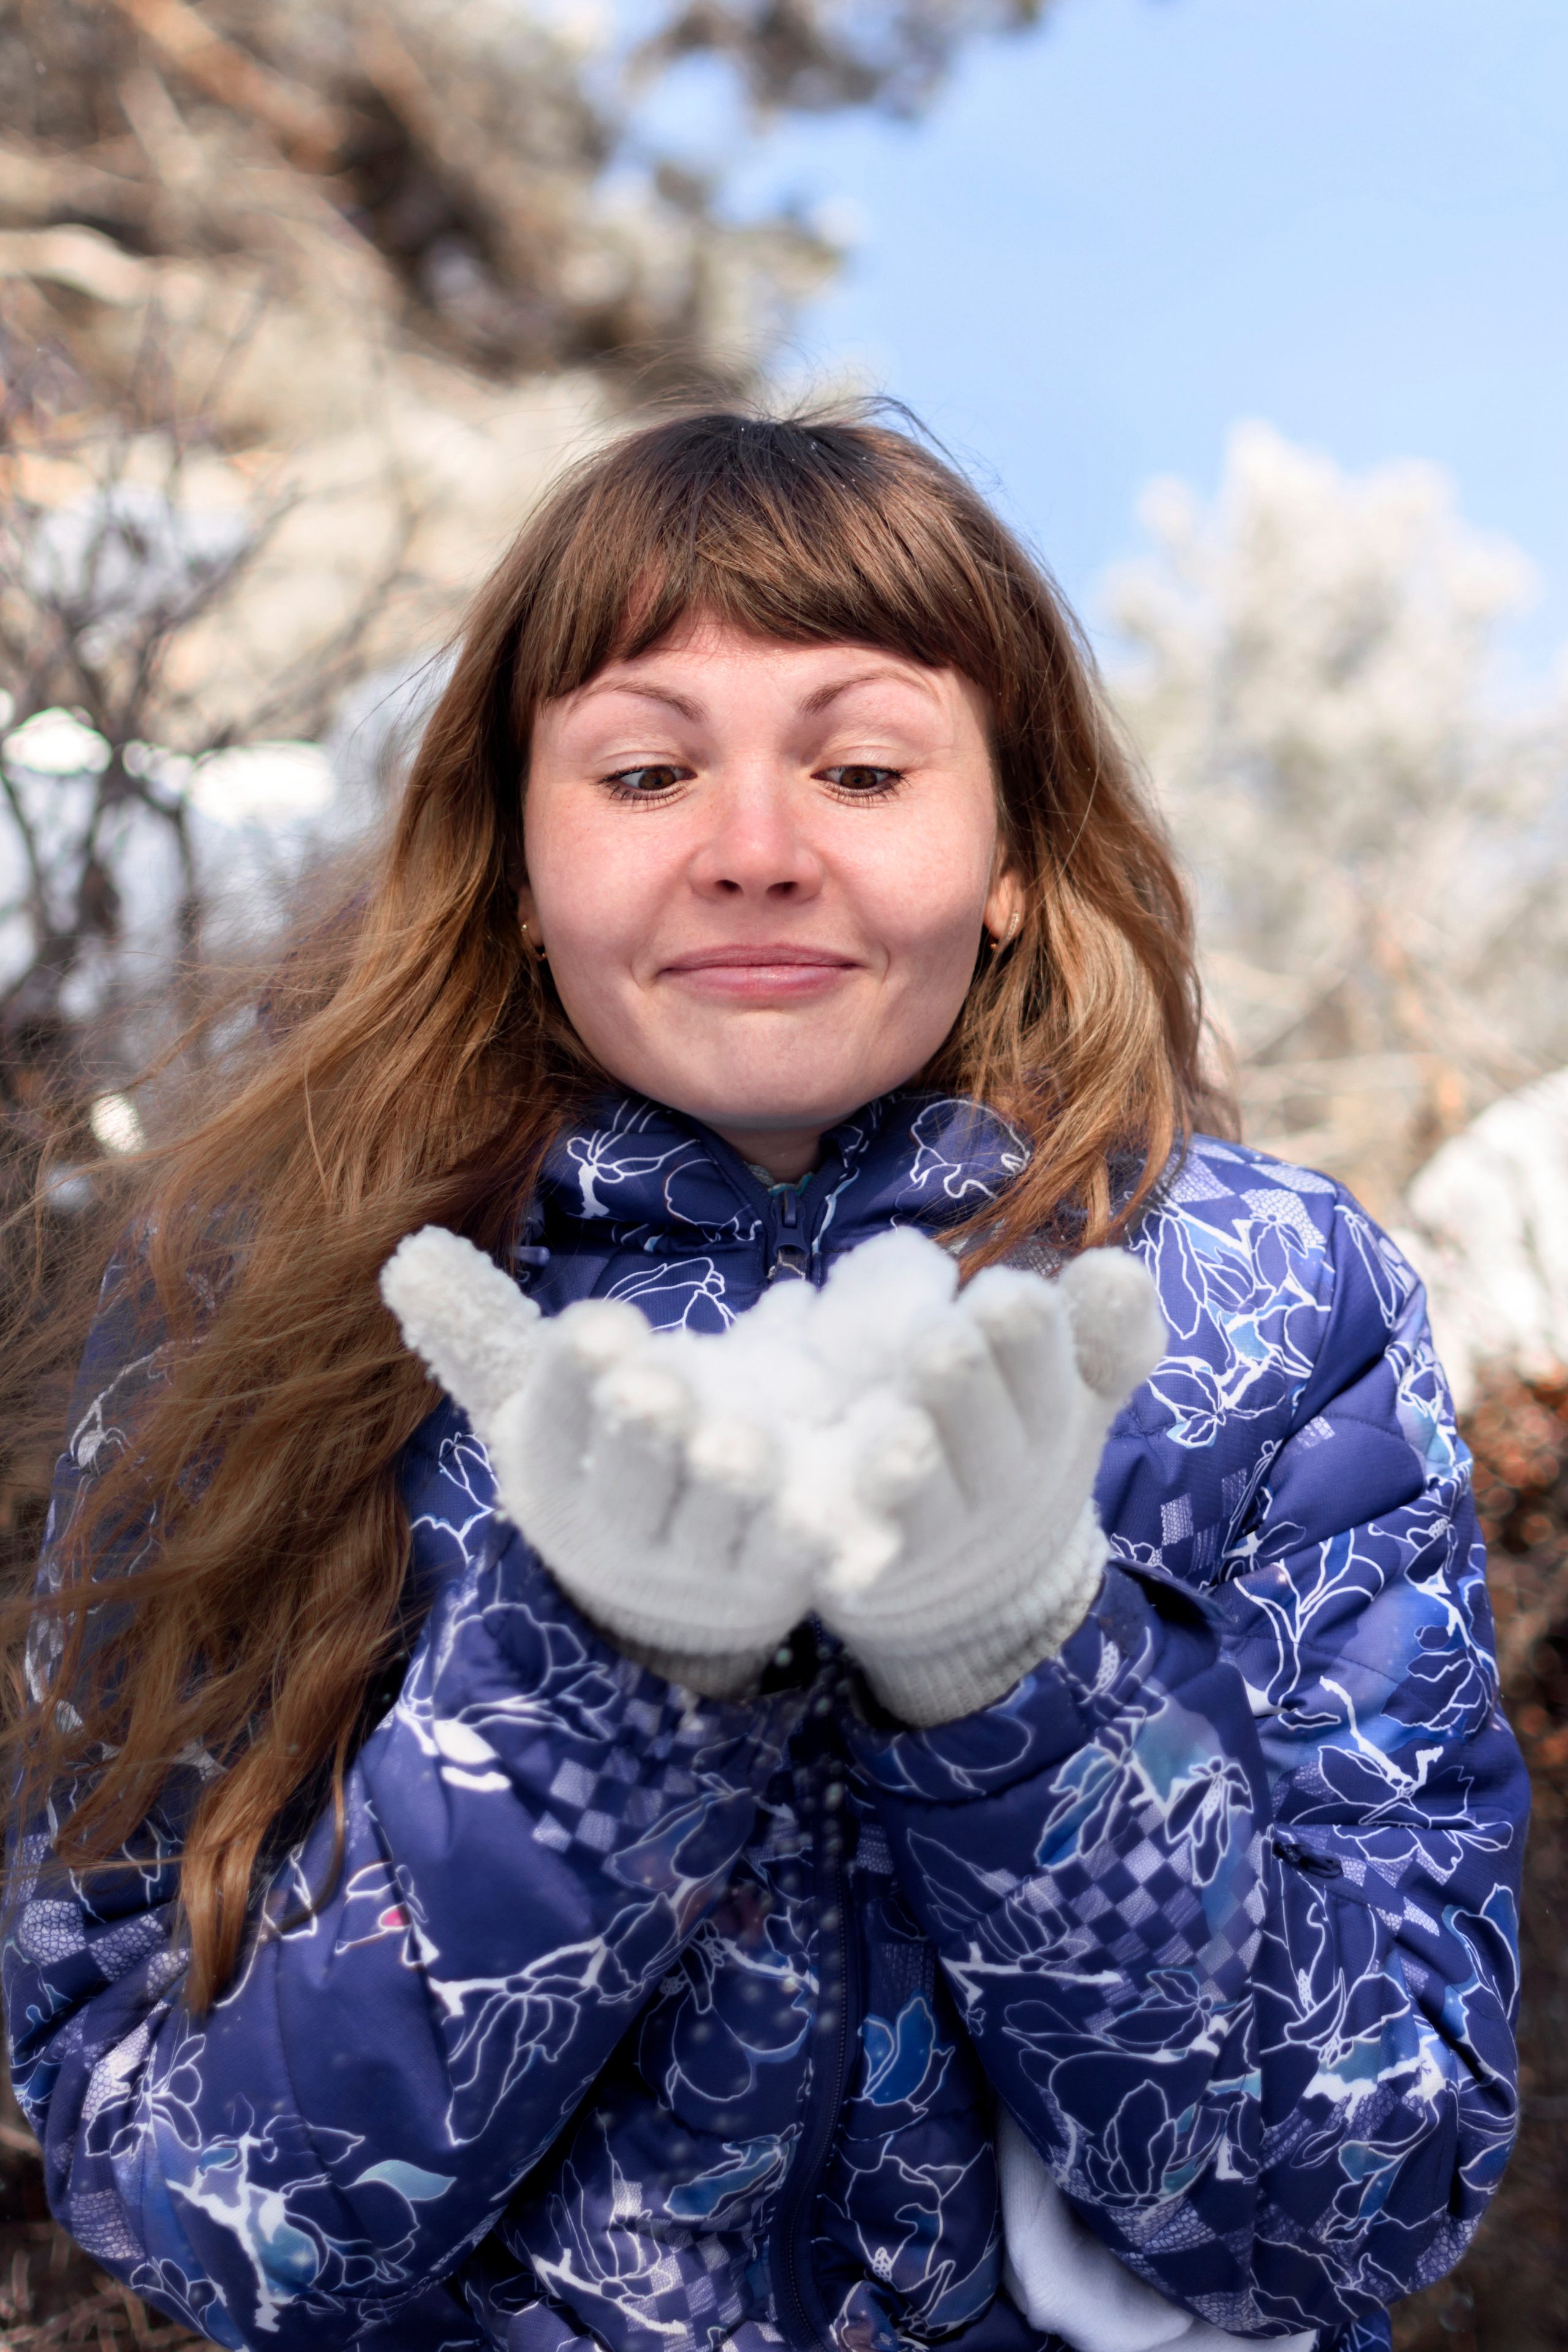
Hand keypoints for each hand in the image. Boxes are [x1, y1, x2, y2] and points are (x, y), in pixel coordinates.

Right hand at [381, 1229, 814, 1695]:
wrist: (661, 1607)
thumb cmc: (597, 1468)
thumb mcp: (535, 1411)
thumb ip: (482, 1335)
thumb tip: (407, 1254)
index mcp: (550, 1476)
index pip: (553, 1425)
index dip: (571, 1382)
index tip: (595, 1328)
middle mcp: (616, 1529)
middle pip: (630, 1478)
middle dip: (641, 1431)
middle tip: (655, 1388)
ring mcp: (695, 1567)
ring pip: (715, 1521)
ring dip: (728, 1483)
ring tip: (740, 1444)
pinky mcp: (770, 1586)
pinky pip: (792, 1558)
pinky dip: (812, 1533)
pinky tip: (829, 1504)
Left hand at [772, 1232, 1166, 1725]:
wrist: (982, 1594)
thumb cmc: (1012, 1451)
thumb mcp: (1073, 1389)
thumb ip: (1102, 1329)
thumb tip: (1120, 1267)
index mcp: (1050, 1419)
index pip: (1055, 1375)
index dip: (1032, 1339)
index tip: (1007, 1293)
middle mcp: (1003, 1482)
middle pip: (988, 1434)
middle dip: (965, 1385)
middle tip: (939, 1338)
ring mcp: (938, 1537)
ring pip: (926, 1504)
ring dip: (914, 1469)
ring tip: (899, 1433)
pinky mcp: (873, 1576)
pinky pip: (858, 1562)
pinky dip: (841, 1540)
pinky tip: (808, 1508)